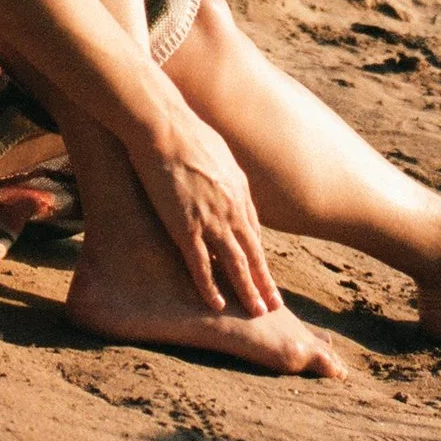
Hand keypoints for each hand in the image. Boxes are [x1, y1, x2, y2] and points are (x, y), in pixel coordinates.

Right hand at [126, 94, 283, 316]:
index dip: (259, 256)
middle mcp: (232, 208)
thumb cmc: (186, 132)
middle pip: (254, 252)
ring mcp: (211, 219)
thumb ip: (223, 173)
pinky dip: (211, 287)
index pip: (254, 232)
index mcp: (239, 190)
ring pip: (236, 264)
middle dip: (265, 281)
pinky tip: (219, 305)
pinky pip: (201, 265)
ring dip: (248, 290)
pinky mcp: (186, 227)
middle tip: (275, 305)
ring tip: (258, 312)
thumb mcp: (217, 152)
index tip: (265, 274)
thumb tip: (222, 179)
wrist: (165, 128)